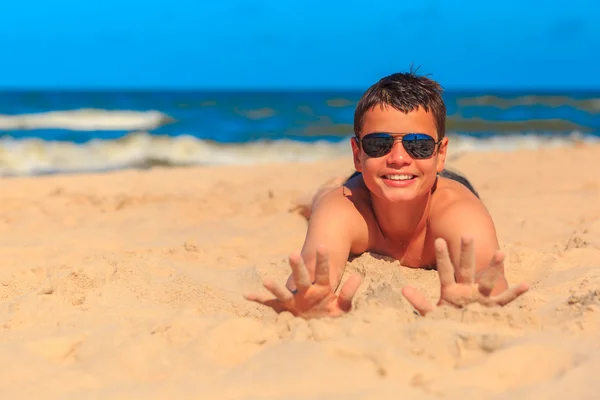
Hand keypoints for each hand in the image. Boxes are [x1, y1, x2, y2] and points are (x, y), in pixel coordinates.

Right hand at [245, 246, 361, 318]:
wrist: (321, 325)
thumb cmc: (332, 314)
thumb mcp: (344, 307)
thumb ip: (349, 293)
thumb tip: (356, 276)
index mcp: (322, 287)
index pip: (323, 271)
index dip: (322, 260)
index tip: (322, 246)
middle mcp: (306, 290)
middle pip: (302, 277)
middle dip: (297, 267)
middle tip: (293, 254)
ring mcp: (295, 299)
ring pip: (284, 291)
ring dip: (276, 286)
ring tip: (266, 280)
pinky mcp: (286, 308)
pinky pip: (271, 304)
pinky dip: (259, 300)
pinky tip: (247, 296)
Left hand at [402, 237, 528, 315]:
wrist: (461, 338)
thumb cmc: (446, 324)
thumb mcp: (431, 314)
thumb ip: (419, 302)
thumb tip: (404, 289)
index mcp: (451, 289)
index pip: (445, 270)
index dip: (442, 256)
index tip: (439, 240)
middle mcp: (467, 289)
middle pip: (466, 268)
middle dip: (466, 253)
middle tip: (466, 235)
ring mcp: (480, 297)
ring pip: (488, 280)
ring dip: (494, 267)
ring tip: (500, 252)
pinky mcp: (492, 308)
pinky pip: (505, 300)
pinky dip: (515, 293)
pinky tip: (526, 285)